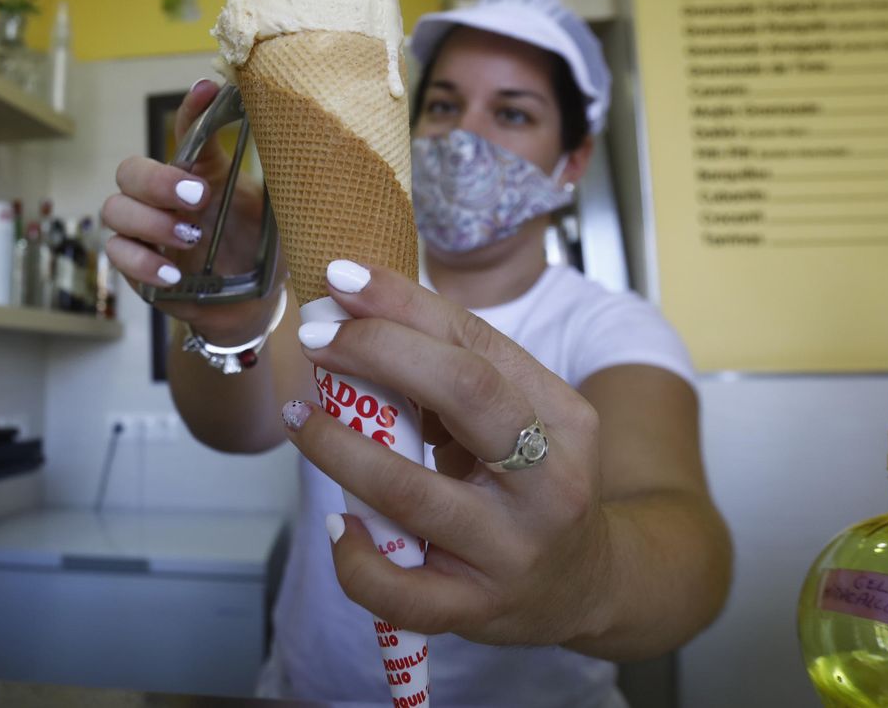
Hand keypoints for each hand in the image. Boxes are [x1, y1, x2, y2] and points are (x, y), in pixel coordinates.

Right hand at [101, 78, 281, 343]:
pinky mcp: (135, 265)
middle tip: (196, 195)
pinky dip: (142, 262)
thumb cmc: (262, 252)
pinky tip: (173, 274)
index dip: (192, 109)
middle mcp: (164, 195)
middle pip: (131, 169)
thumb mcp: (275, 217)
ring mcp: (144, 230)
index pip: (188, 132)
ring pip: (116, 209)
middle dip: (157, 179)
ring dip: (150, 221)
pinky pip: (118, 254)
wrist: (251, 306)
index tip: (206, 91)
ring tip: (188, 237)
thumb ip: (278, 183)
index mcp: (200, 172)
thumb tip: (305, 142)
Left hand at [282, 260, 611, 646]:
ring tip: (302, 418)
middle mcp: (548, 482)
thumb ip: (458, 377)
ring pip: (413, 493)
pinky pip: (401, 590)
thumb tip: (357, 319)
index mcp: (562, 419)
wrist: (585, 585)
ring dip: (341, 447)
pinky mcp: (476, 609)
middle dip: (378, 352)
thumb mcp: (522, 422)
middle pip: (465, 393)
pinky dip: (355, 557)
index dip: (402, 305)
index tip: (341, 278)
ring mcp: (512, 550)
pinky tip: (337, 526)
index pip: (477, 343)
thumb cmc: (532, 485)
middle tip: (316, 337)